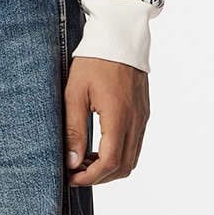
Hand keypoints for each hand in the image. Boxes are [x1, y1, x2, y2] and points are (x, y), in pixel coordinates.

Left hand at [64, 56, 149, 185]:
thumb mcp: (74, 93)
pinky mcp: (143, 114)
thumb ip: (73, 129)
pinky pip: (135, 145)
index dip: (90, 177)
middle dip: (99, 177)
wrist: (119, 37)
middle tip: (75, 173)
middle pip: (124, 167)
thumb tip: (71, 161)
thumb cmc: (94, 61)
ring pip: (131, 159)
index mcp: (119, 116)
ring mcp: (142, 118)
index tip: (71, 177)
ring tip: (84, 162)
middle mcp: (136, 121)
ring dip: (109, 168)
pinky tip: (97, 149)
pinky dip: (118, 155)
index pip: (110, 162)